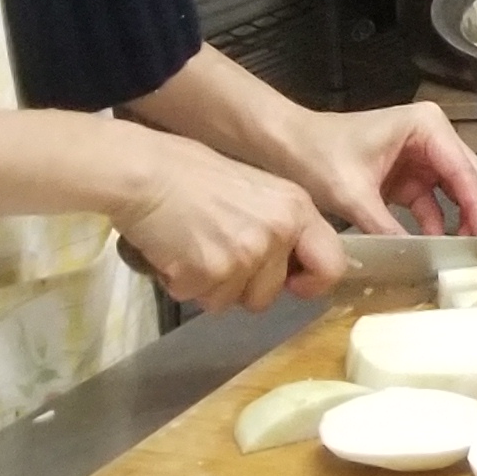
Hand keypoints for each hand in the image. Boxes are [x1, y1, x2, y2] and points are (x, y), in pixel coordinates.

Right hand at [110, 127, 341, 315]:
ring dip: (208, 286)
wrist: (146, 173)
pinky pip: (197, 298)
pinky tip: (173, 252)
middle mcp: (278, 234)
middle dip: (241, 287)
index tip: (289, 284)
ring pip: (229, 302)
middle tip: (216, 254)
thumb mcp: (258, 192)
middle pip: (269, 296)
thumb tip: (286, 269)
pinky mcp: (209, 273)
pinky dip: (181, 283)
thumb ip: (279, 226)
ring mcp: (245, 256)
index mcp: (296, 209)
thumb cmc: (193, 176)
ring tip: (192, 247)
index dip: (311, 283)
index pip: (331, 265)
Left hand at [270, 99, 476, 241]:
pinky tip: (432, 249)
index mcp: (426, 127)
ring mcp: (422, 156)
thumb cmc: (315, 155)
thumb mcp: (351, 194)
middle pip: (468, 179)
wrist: (283, 145)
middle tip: (474, 254)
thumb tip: (414, 260)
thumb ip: (386, 227)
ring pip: (455, 193)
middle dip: (473, 215)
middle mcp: (432, 136)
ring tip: (457, 257)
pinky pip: (432, 203)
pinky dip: (434, 225)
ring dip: (457, 222)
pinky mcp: (408, 175)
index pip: (464, 171)